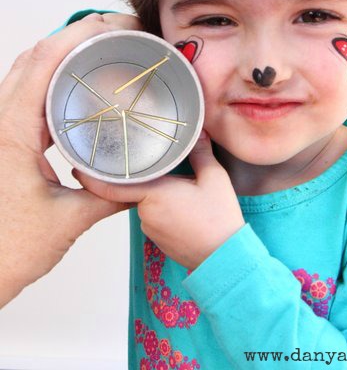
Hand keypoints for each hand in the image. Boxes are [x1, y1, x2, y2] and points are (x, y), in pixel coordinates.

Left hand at [0, 12, 141, 307]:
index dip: (78, 34)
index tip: (114, 26)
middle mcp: (0, 122)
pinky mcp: (4, 138)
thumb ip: (111, 196)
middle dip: (75, 34)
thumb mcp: (67, 220)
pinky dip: (53, 77)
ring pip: (26, 71)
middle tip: (115, 31)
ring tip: (100, 48)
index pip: (42, 63)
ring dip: (62, 52)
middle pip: (33, 56)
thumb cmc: (6, 250)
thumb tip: (144, 181)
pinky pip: (26, 93)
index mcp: (11, 132)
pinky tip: (77, 86)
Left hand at [74, 130, 245, 269]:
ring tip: (181, 187)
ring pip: (146, 202)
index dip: (92, 177)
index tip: (79, 165)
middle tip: (157, 165)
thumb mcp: (214, 178)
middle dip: (145, 178)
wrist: (224, 257)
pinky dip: (163, 207)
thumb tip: (197, 133)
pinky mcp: (158, 238)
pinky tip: (183, 204)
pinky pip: (154, 216)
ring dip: (157, 194)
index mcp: (154, 194)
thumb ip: (201, 153)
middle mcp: (145, 212)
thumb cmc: (218, 218)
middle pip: (135, 189)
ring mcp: (150, 228)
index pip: (112, 186)